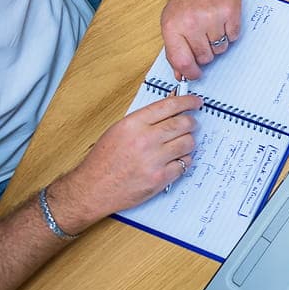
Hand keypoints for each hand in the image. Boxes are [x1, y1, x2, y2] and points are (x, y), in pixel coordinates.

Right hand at [48, 94, 202, 232]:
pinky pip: (185, 164)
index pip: (170, 105)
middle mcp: (145, 140)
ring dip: (188, 142)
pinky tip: (176, 160)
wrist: (92, 188)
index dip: (188, 101)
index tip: (196, 102)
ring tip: (181, 143)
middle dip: (191, 122)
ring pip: (188, 143)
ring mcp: (154, 160)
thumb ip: (144, 119)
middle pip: (183, 123)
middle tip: (191, 123)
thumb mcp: (119, 130)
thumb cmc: (104, 160)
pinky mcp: (159, 178)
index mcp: (134, 124)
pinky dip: (184, 161)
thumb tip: (170, 108)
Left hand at [161, 0, 241, 79]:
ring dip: (218, 42)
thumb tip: (181, 75)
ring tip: (212, 26)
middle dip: (205, 52)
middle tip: (203, 38)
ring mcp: (213, 17)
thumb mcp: (171, 23)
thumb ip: (175, 50)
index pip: (182, 62)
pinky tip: (222, 20)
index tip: (194, 74)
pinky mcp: (231, 12)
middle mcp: (193, 23)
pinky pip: (234, 37)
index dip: (190, 73)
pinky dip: (230, 32)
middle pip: (205, 57)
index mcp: (173, 27)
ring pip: (221, 49)